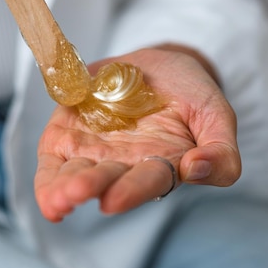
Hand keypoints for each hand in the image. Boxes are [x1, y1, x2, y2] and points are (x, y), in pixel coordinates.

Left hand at [35, 47, 240, 221]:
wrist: (153, 67)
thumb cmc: (188, 93)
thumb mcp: (216, 114)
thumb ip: (221, 149)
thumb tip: (197, 168)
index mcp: (161, 165)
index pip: (146, 182)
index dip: (131, 191)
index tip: (112, 200)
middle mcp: (123, 166)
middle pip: (104, 181)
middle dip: (89, 188)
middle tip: (75, 195)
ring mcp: (92, 153)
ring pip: (74, 177)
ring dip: (62, 189)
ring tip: (56, 200)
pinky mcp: (67, 138)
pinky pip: (53, 162)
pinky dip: (47, 179)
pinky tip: (46, 197)